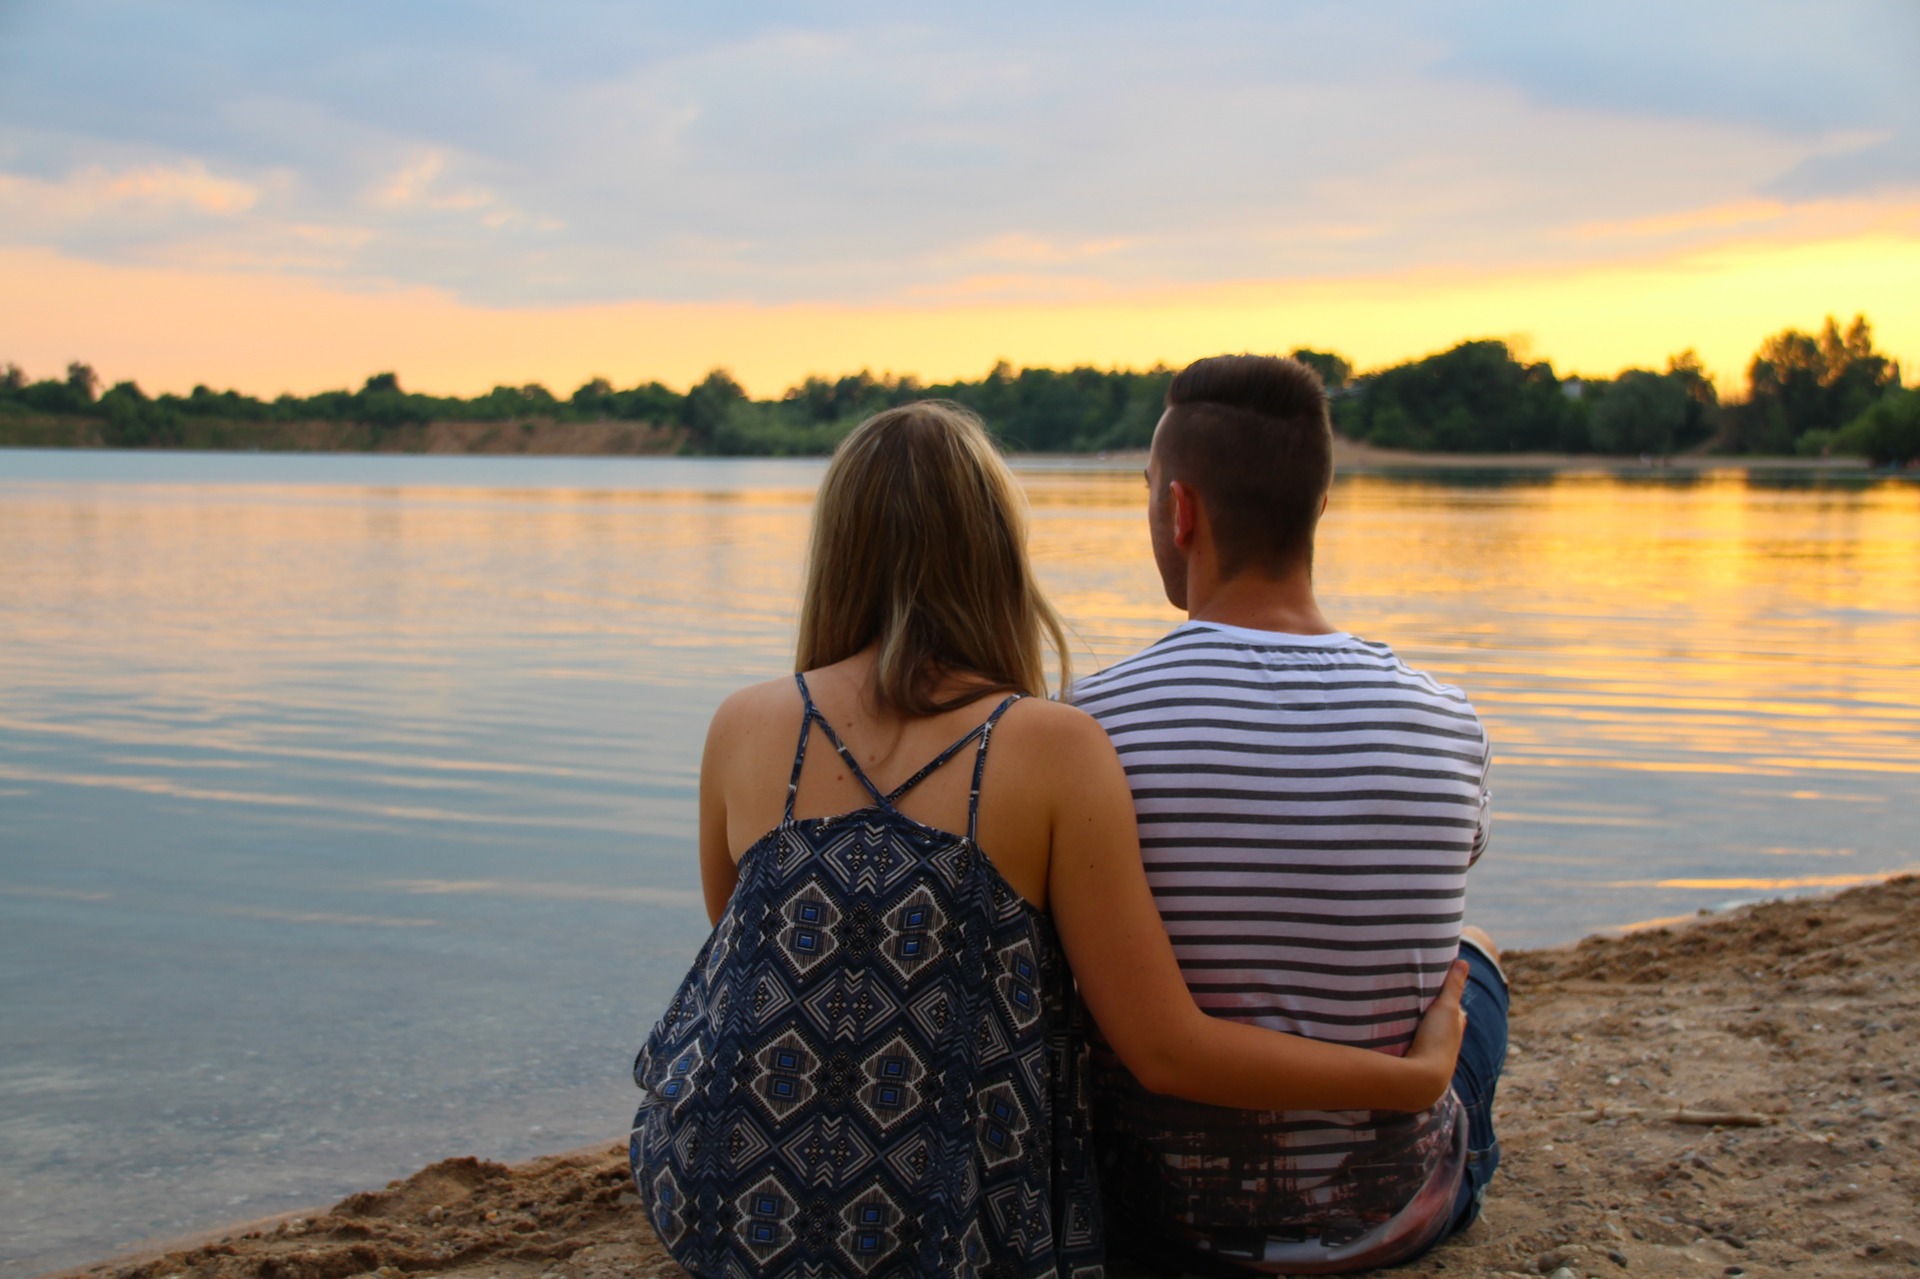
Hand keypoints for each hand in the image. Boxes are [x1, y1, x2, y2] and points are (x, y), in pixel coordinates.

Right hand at [1403, 959, 1469, 1106]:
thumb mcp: (1447, 1007)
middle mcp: (1445, 1042)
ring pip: (1423, 1033)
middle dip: (1429, 1011)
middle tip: (1413, 994)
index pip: (1454, 1009)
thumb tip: (1463, 961)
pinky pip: (1409, 1042)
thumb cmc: (1438, 1041)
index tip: (1434, 982)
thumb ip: (1453, 985)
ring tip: (1397, 1009)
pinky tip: (1390, 1030)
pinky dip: (1404, 1034)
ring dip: (1414, 1023)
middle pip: (1438, 1022)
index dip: (1446, 996)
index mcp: (1455, 1028)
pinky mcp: (1413, 1060)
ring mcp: (1429, 1053)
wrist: (1423, 1077)